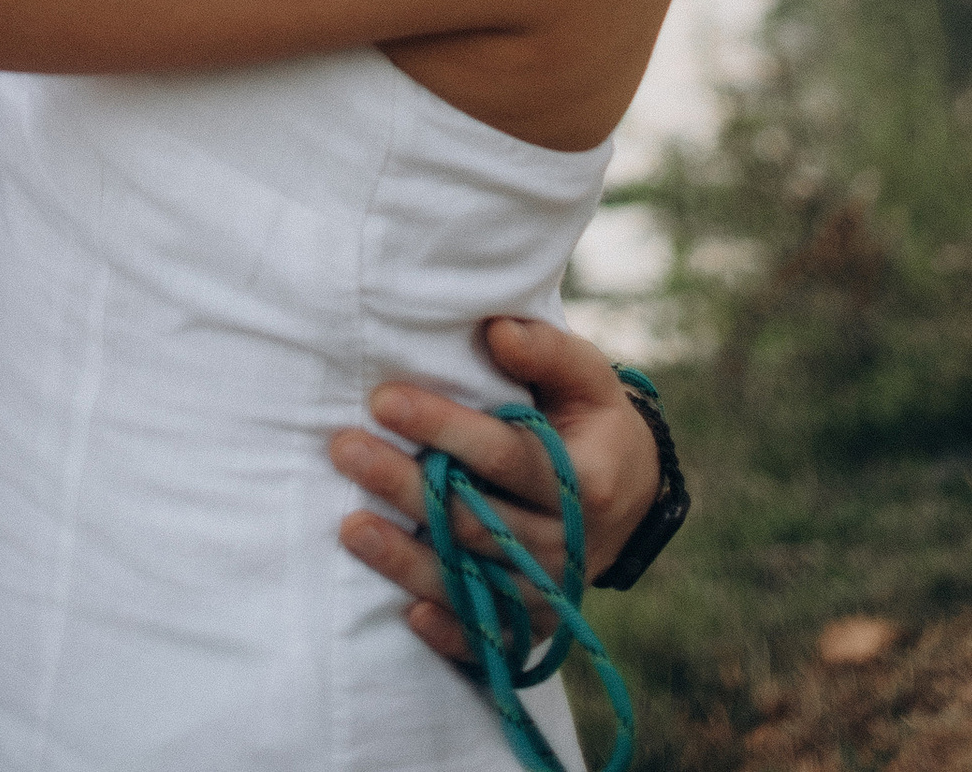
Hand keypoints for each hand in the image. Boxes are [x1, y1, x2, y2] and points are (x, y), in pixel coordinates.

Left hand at [330, 317, 660, 664]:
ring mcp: (550, 592)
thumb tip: (495, 330)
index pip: (505, 455)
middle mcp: (568, 545)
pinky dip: (451, 633)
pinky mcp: (533, 625)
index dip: (444, 427)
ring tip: (349, 526)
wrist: (628, 494)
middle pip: (478, 521)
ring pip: (473, 582)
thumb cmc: (591, 419)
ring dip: (407, 559)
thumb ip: (545, 350)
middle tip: (343, 448)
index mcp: (586, 481)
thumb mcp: (587, 377)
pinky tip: (409, 614)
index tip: (383, 398)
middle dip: (406, 487)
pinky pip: (490, 641)